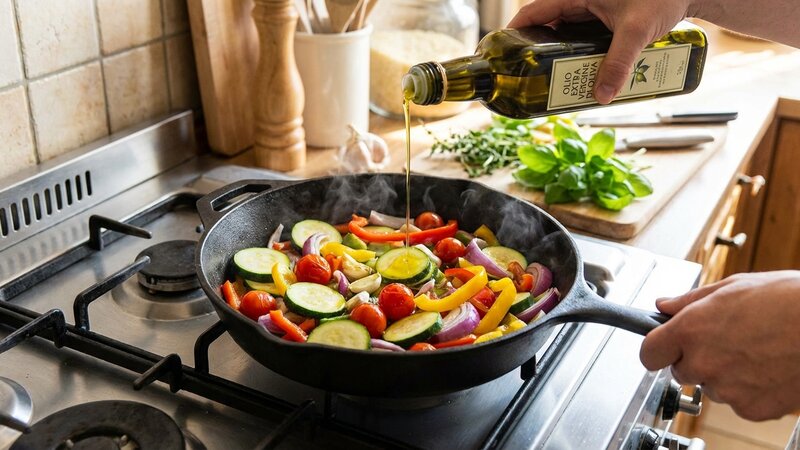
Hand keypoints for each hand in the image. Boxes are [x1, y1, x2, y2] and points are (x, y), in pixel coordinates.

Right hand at [507, 0, 695, 103]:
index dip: (514, 33)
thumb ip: (619, 63)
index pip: (533, 12)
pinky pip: (582, 36)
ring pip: (565, 34)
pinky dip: (578, 53)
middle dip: (539, 53)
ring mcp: (591, 8)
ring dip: (560, 56)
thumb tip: (602, 95)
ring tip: (554, 80)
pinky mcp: (603, 17)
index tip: (503, 54)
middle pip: (546, 27)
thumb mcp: (637, 31)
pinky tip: (580, 71)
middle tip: (532, 79)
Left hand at [640, 271, 799, 420]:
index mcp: (690, 330)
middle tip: (724, 341)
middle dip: (695, 358)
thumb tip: (665, 305)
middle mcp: (703, 362)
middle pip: (680, 371)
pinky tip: (766, 366)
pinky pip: (737, 401)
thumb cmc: (787, 301)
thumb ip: (690, 302)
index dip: (656, 348)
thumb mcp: (731, 287)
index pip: (648, 353)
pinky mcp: (751, 409)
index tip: (663, 346)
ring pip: (711, 386)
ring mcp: (726, 389)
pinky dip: (748, 389)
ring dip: (724, 373)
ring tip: (754, 349)